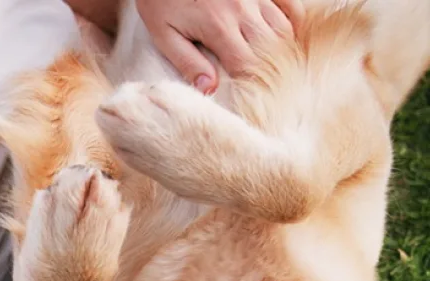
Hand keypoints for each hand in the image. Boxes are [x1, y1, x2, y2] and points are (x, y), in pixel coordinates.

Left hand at [136, 0, 304, 92]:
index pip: (246, 66)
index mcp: (219, 28)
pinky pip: (289, 5)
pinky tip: (285, 38)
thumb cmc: (162, 0)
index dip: (251, 85)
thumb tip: (209, 90)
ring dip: (281, 50)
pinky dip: (293, 22)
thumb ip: (187, 62)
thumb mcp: (165, 34)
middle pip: (270, 50)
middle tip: (264, 87)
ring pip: (283, 28)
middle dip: (268, 71)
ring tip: (274, 68)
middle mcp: (242, 11)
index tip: (249, 97)